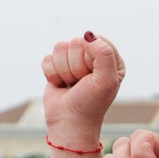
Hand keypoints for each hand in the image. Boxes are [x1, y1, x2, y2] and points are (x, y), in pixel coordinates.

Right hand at [41, 32, 124, 149]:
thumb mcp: (106, 80)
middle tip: (81, 83)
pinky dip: (52, 74)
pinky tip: (61, 85)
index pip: (96, 40)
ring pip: (60, 47)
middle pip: (76, 42)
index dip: (90, 58)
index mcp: (111, 59)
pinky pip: (48, 58)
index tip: (93, 76)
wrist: (70, 122)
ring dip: (64, 70)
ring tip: (72, 85)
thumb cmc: (92, 104)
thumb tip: (88, 35)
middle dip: (76, 65)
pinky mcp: (57, 66)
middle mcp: (93, 57)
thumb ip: (104, 54)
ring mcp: (74, 61)